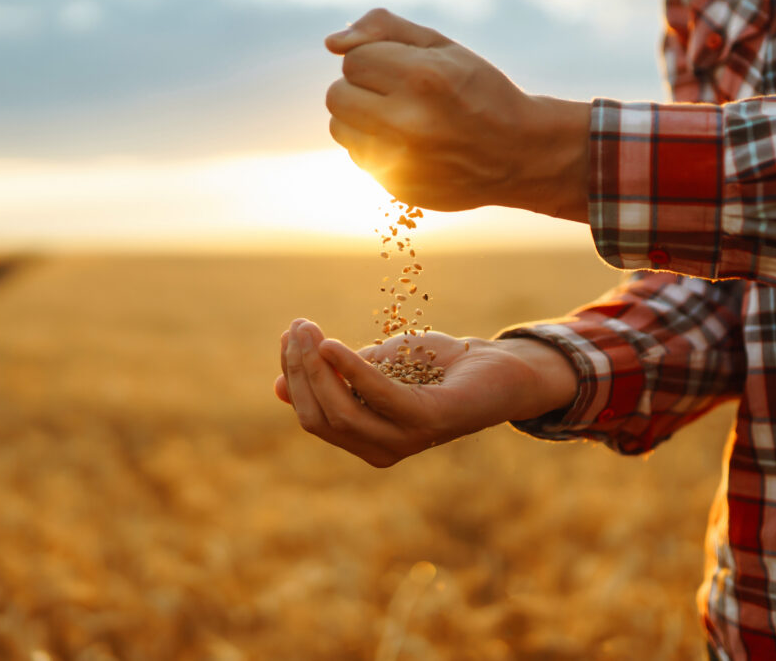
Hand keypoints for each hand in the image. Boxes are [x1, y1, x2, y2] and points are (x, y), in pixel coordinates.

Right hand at [273, 318, 577, 466]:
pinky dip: (351, 370)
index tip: (287, 335)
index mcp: (366, 440)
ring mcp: (407, 440)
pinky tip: (333, 346)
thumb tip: (275, 386)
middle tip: (297, 326)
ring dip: (317, 368)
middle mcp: (382, 449)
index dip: (293, 377)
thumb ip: (333, 378)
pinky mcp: (430, 421)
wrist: (500, 368)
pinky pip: (379, 398)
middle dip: (299, 370)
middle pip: (320, 417)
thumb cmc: (437, 366)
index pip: (312, 415)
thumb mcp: (374, 367)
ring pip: (341, 413)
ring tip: (310, 329)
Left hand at [324, 8, 589, 219]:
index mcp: (422, 79)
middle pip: (337, 94)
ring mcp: (401, 161)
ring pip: (339, 127)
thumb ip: (385, 29)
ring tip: (402, 117)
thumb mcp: (442, 47)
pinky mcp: (397, 187)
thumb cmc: (477, 91)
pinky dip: (375, 145)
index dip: (377, 59)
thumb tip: (331, 42)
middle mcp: (408, 123)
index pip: (353, 59)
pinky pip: (357, 156)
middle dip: (362, 87)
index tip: (408, 69)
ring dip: (361, 117)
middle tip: (400, 92)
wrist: (519, 154)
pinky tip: (409, 143)